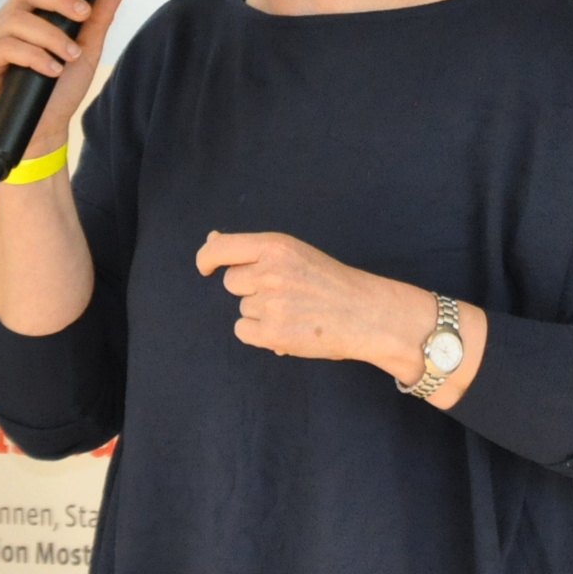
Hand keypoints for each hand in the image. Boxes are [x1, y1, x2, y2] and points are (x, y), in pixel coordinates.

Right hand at [0, 0, 123, 154]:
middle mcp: (11, 17)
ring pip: (18, 19)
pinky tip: (51, 69)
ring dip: (51, 36)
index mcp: (33, 9)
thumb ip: (98, 18)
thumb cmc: (60, 88)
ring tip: (70, 55)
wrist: (45, 128)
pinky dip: (33, 56)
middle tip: (83, 14)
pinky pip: (5, 46)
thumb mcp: (88, 50)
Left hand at [195, 231, 431, 372]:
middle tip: (285, 292)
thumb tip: (211, 239)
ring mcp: (270, 304)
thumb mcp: (295, 253)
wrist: (366, 314)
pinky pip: (243, 331)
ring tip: (294, 311)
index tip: (206, 267)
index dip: (207, 258)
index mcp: (277, 246)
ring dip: (260, 312)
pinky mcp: (273, 334)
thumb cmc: (331, 282)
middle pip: (233, 282)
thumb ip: (253, 250)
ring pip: (242, 308)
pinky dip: (259, 333)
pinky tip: (286, 328)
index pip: (221, 248)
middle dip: (251, 288)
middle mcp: (270, 272)